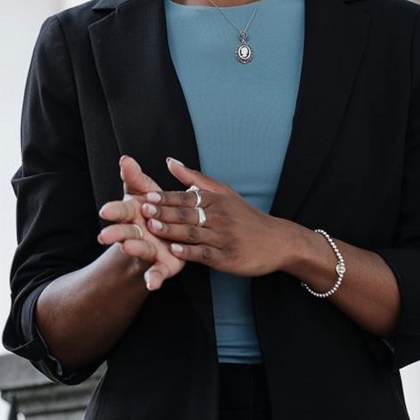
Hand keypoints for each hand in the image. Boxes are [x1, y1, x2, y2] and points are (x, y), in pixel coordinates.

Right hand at [97, 155, 184, 290]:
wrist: (166, 237)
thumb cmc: (153, 210)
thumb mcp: (144, 192)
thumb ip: (134, 177)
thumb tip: (125, 158)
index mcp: (133, 214)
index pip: (121, 211)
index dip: (114, 211)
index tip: (105, 210)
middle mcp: (137, 234)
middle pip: (125, 233)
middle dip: (116, 234)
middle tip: (105, 236)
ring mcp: (148, 251)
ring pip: (140, 250)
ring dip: (134, 250)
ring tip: (128, 248)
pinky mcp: (162, 265)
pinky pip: (157, 273)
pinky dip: (154, 279)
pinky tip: (152, 285)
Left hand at [142, 157, 296, 276]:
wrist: (276, 241)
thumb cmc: (244, 216)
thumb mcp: (224, 192)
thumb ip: (194, 178)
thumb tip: (169, 162)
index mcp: (217, 200)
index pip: (187, 197)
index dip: (166, 198)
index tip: (146, 197)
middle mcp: (220, 217)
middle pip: (187, 214)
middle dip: (164, 212)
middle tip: (144, 210)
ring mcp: (223, 238)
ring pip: (193, 233)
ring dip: (172, 231)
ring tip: (152, 228)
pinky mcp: (227, 258)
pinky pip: (204, 254)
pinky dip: (189, 252)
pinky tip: (174, 251)